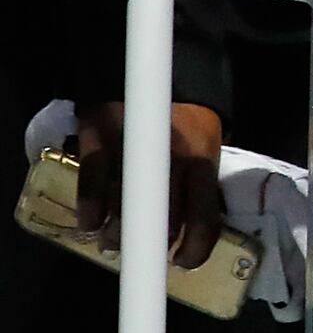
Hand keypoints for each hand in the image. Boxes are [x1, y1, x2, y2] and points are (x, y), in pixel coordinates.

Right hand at [72, 100, 225, 270]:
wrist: (156, 70)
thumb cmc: (185, 119)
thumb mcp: (204, 146)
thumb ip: (199, 182)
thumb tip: (192, 229)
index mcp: (203, 161)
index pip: (204, 215)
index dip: (194, 247)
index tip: (182, 262)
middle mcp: (170, 155)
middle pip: (161, 215)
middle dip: (150, 243)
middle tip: (140, 254)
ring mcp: (132, 145)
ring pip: (124, 202)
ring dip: (116, 232)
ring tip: (110, 243)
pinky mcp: (100, 135)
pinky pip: (92, 179)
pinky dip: (89, 206)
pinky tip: (88, 222)